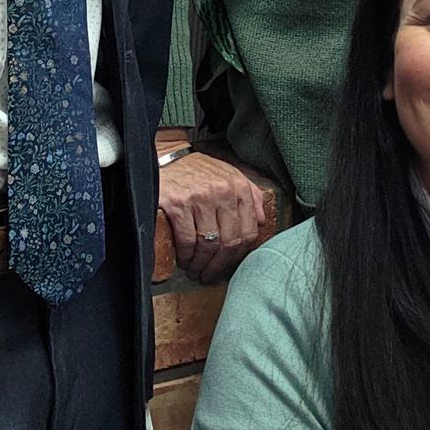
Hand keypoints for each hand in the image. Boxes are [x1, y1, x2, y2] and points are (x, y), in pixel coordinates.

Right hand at [157, 137, 270, 282]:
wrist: (167, 155)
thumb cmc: (199, 170)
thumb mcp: (230, 175)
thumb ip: (251, 196)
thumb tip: (262, 222)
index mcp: (239, 187)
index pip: (248, 232)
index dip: (238, 255)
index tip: (228, 264)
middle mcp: (223, 192)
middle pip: (229, 242)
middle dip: (218, 265)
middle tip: (208, 274)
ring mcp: (200, 198)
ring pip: (208, 244)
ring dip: (201, 264)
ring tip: (195, 270)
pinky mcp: (178, 204)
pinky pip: (187, 240)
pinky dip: (186, 255)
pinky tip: (184, 259)